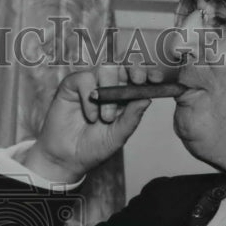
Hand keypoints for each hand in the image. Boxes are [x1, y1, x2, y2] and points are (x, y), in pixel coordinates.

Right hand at [22, 64, 164, 182]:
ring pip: (105, 69)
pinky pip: (84, 78)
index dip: (148, 74)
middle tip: (138, 81)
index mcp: (123, 97)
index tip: (157, 80)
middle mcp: (108, 87)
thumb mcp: (118, 136)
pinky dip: (89, 97)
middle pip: (124, 66)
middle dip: (134, 70)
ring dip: (109, 91)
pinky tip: (90, 116)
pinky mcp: (72, 86)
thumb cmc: (93, 148)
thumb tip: (148, 99)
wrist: (68, 159)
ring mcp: (90, 85)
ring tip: (105, 117)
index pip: (138, 78)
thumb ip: (132, 118)